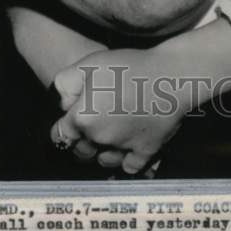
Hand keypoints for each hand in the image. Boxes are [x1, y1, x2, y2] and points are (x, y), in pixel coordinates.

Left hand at [50, 47, 196, 174]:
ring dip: (103, 152)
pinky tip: (128, 148)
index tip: (68, 123)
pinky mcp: (145, 151)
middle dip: (82, 140)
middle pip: (81, 150)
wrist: (170, 75)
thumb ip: (66, 82)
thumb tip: (62, 102)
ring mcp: (123, 148)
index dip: (62, 128)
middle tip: (92, 124)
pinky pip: (130, 166)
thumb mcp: (89, 63)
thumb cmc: (130, 66)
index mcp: (83, 119)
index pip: (60, 135)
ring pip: (104, 160)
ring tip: (110, 135)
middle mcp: (100, 138)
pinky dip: (127, 161)